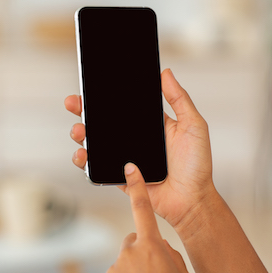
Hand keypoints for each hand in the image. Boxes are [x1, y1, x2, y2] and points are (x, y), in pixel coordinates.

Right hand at [64, 68, 215, 230]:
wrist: (192, 200)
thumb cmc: (197, 165)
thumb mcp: (193, 125)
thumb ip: (179, 99)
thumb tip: (165, 72)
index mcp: (147, 125)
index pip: (121, 106)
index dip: (104, 95)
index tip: (91, 85)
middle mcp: (133, 139)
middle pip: (101, 121)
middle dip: (83, 111)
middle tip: (74, 103)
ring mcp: (123, 158)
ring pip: (93, 143)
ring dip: (80, 134)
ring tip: (79, 130)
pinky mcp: (118, 176)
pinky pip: (96, 168)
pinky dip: (85, 161)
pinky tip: (83, 154)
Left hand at [96, 163, 194, 272]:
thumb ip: (170, 254)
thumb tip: (159, 248)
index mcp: (153, 246)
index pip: (143, 209)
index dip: (137, 186)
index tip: (130, 167)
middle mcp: (130, 253)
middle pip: (134, 242)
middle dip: (142, 253)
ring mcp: (114, 269)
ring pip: (124, 265)